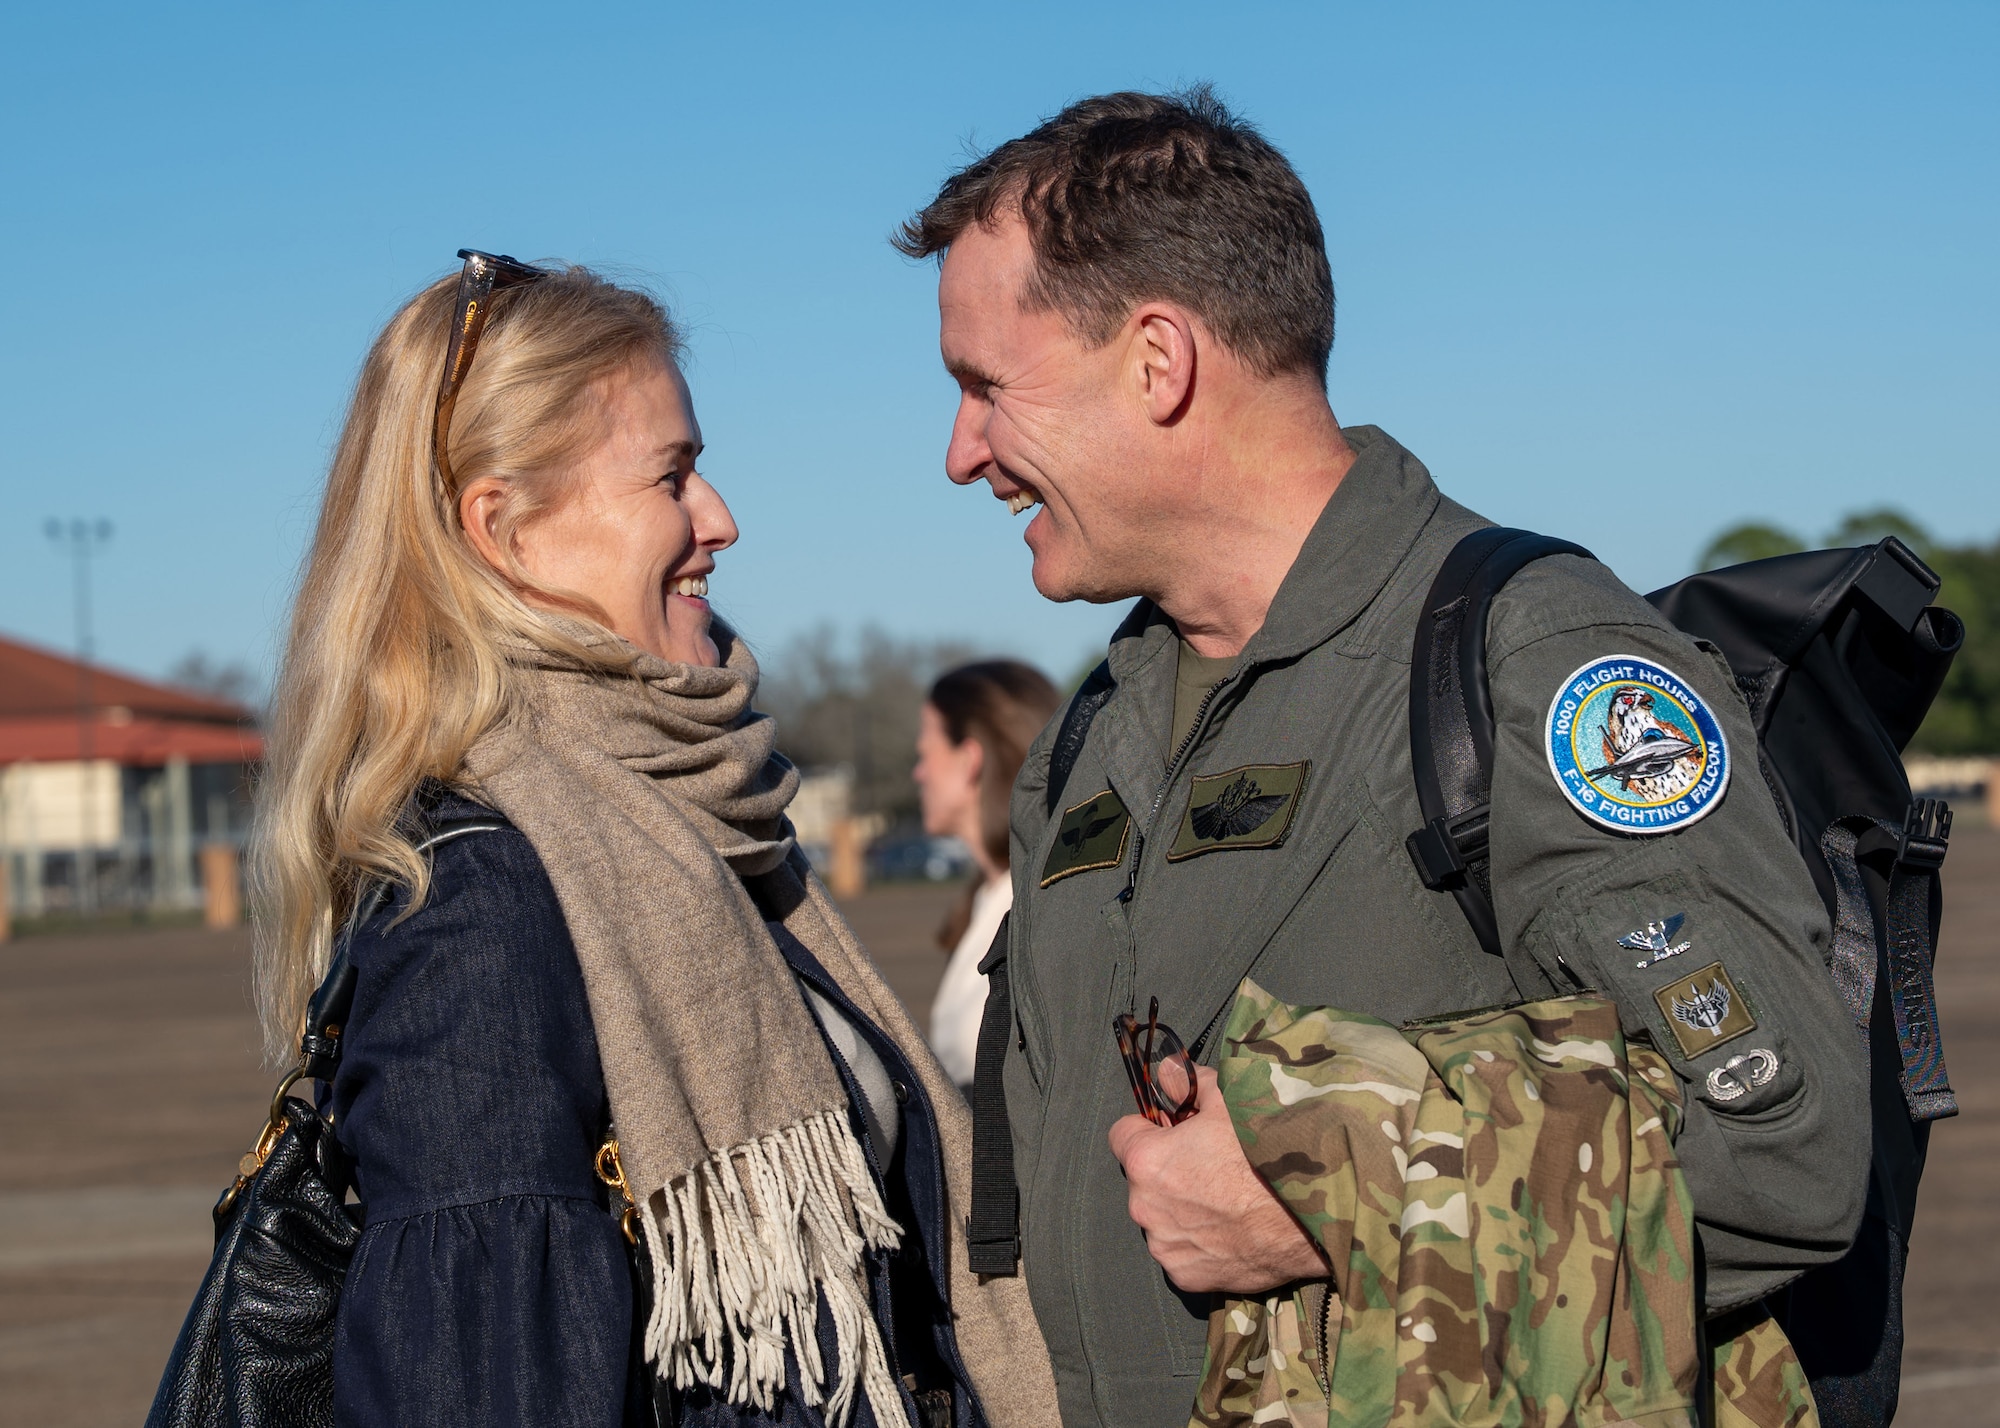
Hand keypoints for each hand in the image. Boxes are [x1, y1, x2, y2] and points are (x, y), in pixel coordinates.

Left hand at [1108, 1065, 1329, 1293]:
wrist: (1309, 1214)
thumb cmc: (1267, 1153)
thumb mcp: (1229, 1099)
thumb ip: (1188, 1083)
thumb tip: (1166, 1072)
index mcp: (1146, 1161)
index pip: (1122, 1134)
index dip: (1149, 1128)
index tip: (1173, 1130)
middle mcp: (1145, 1207)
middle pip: (1144, 1180)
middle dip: (1169, 1172)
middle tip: (1211, 1167)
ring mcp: (1166, 1246)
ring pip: (1163, 1219)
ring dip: (1182, 1210)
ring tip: (1227, 1203)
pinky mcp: (1187, 1277)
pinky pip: (1182, 1255)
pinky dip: (1200, 1245)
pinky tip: (1231, 1232)